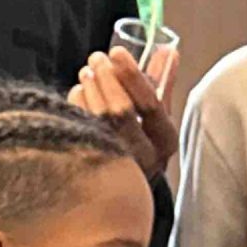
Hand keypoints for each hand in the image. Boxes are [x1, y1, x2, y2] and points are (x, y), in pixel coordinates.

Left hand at [70, 46, 179, 177]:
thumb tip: (169, 51)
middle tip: (97, 57)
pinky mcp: (90, 168)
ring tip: (87, 72)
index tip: (117, 52)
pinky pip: (80, 130)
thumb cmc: (143, 147)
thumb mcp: (158, 120)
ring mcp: (116, 166)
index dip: (133, 76)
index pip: (151, 105)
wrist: (124, 195)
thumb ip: (162, 85)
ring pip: (99, 121)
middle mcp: (143, 158)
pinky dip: (77, 106)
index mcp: (164, 142)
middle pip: (122, 112)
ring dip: (91, 89)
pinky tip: (78, 92)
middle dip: (107, 78)